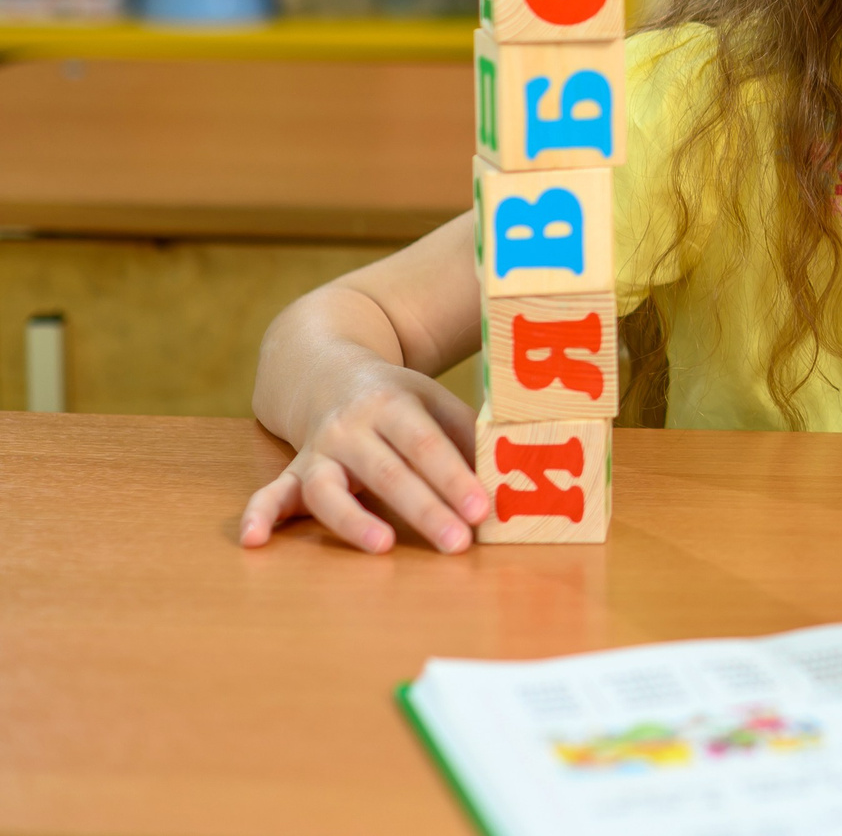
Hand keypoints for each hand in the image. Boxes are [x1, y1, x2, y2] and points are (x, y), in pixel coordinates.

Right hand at [239, 361, 487, 554]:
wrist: (327, 370)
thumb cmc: (398, 399)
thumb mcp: (435, 401)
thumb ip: (468, 435)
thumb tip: (512, 475)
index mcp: (393, 405)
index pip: (426, 444)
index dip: (454, 477)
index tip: (481, 509)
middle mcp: (351, 427)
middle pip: (388, 472)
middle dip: (426, 509)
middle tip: (458, 542)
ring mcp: (318, 451)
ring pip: (330, 489)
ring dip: (355, 521)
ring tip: (383, 547)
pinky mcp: (293, 473)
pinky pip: (271, 494)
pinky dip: (258, 516)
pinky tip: (253, 542)